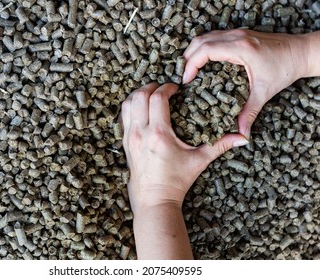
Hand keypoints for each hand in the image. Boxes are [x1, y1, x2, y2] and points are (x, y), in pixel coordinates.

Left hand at [121, 82, 247, 211]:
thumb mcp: (199, 161)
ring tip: (150, 94)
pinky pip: (123, 117)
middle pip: (139, 96)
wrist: (153, 199)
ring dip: (138, 95)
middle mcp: (140, 133)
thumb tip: (242, 138)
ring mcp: (130, 138)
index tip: (175, 88)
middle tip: (162, 88)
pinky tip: (141, 109)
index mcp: (158, 134)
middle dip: (151, 87)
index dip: (166, 88)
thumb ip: (220, 146)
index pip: (157, 98)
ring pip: (127, 105)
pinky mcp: (125, 143)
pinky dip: (130, 107)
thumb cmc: (176, 181)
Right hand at [182, 29, 311, 138]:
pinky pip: (214, 37)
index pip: (205, 50)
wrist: (302, 52)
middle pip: (200, 40)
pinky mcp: (240, 34)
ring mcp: (238, 33)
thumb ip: (250, 112)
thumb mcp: (265, 92)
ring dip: (194, 51)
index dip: (191, 64)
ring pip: (205, 36)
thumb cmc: (286, 68)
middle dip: (187, 58)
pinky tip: (204, 62)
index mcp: (240, 48)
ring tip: (190, 70)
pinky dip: (204, 48)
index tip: (186, 80)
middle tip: (184, 77)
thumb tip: (242, 134)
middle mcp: (236, 37)